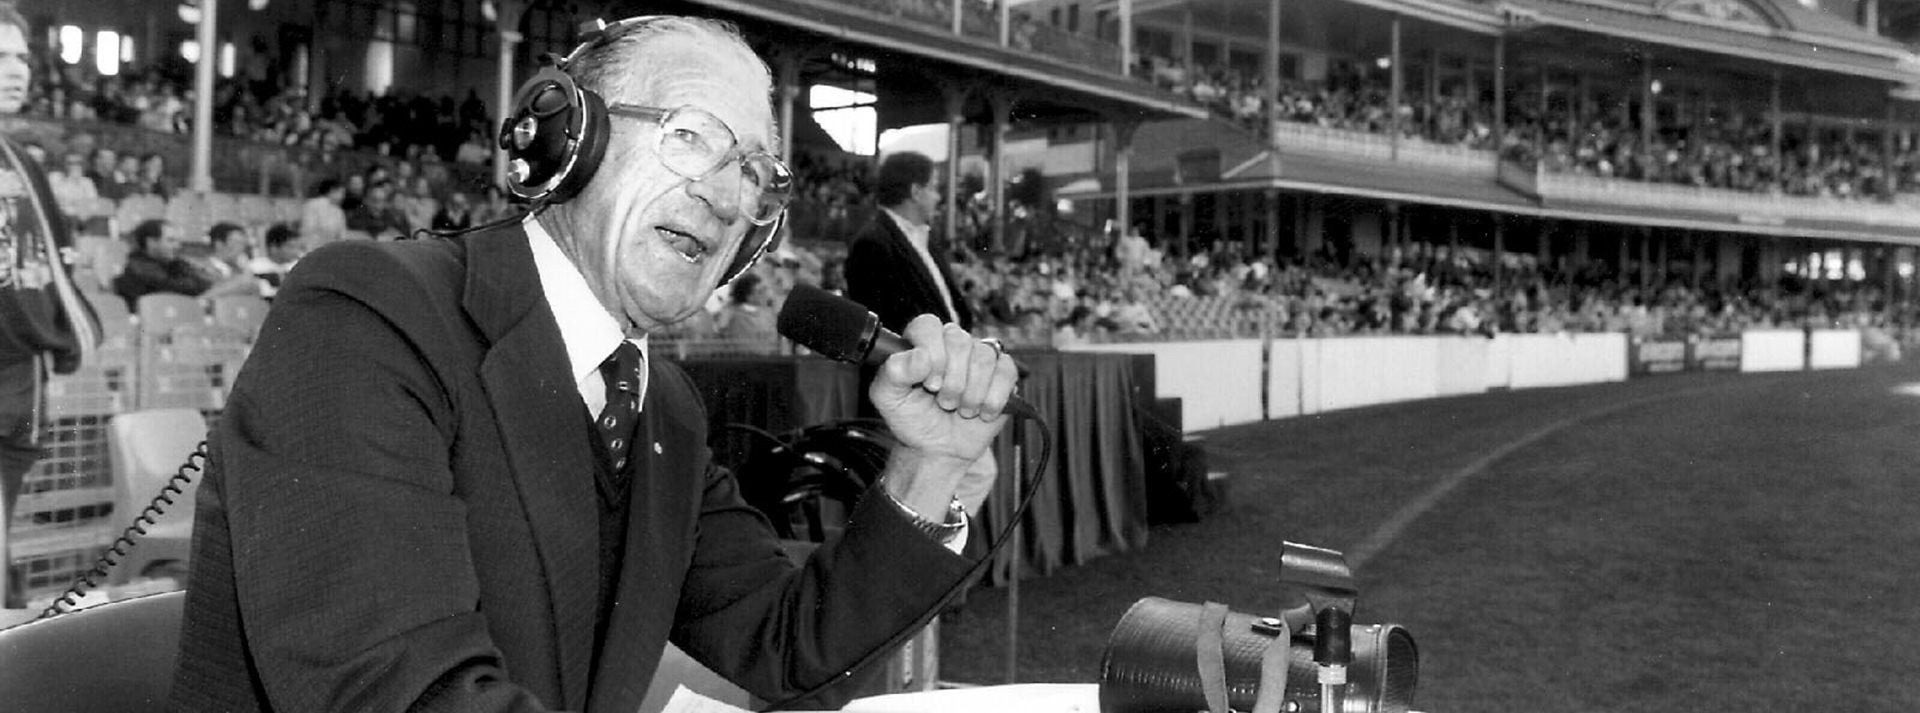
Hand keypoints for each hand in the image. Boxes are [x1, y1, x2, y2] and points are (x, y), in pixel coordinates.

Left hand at [870, 315, 1018, 514]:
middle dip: (952, 381)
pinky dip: (993, 398)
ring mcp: (979, 357)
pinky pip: (1007, 372)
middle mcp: (952, 343)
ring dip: (971, 393)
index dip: (931, 354)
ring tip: (961, 409)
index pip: (929, 326)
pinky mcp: (1003, 373)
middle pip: (959, 341)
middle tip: (943, 401)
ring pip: (984, 358)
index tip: (928, 383)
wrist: (938, 448)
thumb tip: (919, 356)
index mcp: (922, 342)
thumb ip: (893, 372)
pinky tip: (982, 412)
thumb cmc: (912, 419)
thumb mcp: (888, 398)